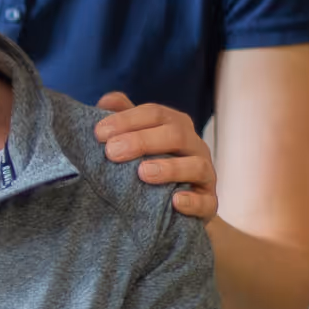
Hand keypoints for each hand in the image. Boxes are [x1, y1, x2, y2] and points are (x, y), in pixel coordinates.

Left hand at [94, 92, 216, 221]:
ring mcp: (205, 174)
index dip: (127, 119)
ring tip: (143, 173)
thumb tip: (106, 101)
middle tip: (112, 151)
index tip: (99, 133)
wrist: (172, 207)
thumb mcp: (136, 141)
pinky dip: (193, 201)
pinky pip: (206, 202)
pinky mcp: (209, 203)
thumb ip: (123, 120)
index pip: (155, 113)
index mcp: (176, 126)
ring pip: (196, 165)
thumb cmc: (151, 165)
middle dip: (142, 141)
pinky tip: (175, 202)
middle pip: (175, 134)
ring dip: (170, 168)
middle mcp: (194, 146)